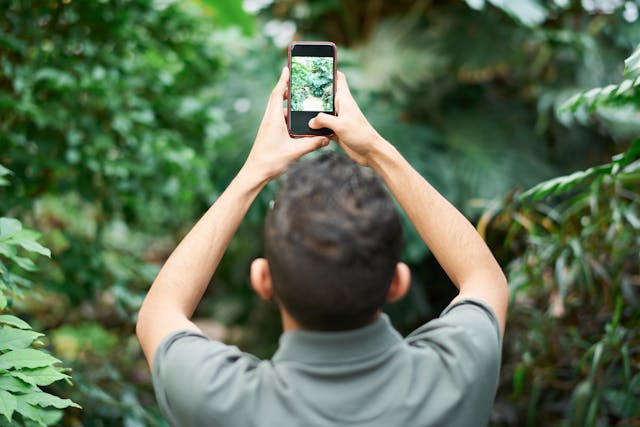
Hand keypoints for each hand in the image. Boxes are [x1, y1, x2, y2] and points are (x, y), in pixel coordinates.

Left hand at [243, 66, 328, 181]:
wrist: (256, 173)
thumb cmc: (271, 161)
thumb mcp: (294, 152)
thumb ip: (311, 144)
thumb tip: (327, 138)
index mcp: (273, 119)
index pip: (277, 94)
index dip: (283, 80)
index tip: (287, 68)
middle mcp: (270, 120)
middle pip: (278, 98)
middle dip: (287, 88)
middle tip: (299, 81)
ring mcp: (270, 127)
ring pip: (280, 110)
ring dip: (289, 103)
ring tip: (302, 100)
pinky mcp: (271, 134)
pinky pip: (281, 120)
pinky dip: (289, 116)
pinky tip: (299, 121)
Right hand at [308, 72, 383, 166]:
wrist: (369, 152)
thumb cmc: (360, 134)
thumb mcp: (340, 125)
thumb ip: (323, 120)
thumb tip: (310, 121)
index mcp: (344, 99)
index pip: (338, 78)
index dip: (329, 71)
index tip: (316, 66)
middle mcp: (340, 106)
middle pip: (325, 94)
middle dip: (314, 91)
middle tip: (299, 87)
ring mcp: (337, 118)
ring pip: (322, 110)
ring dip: (312, 110)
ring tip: (297, 106)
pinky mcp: (335, 130)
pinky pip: (322, 125)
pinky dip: (315, 126)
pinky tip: (304, 127)